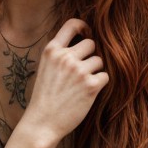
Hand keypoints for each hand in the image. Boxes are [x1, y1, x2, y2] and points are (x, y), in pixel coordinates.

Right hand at [13, 19, 106, 144]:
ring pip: (99, 61)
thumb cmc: (44, 97)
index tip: (87, 33)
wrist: (42, 123)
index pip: (71, 25)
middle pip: (91, 44)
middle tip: (82, 71)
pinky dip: (99, 84)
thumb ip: (60, 55)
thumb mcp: (45, 68)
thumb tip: (84, 42)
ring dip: (95, 71)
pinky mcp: (91, 85)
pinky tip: (87, 93)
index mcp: (51, 51)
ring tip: (81, 85)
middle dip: (90, 56)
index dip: (84, 26)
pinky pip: (105, 76)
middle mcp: (65, 57)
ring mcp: (79, 70)